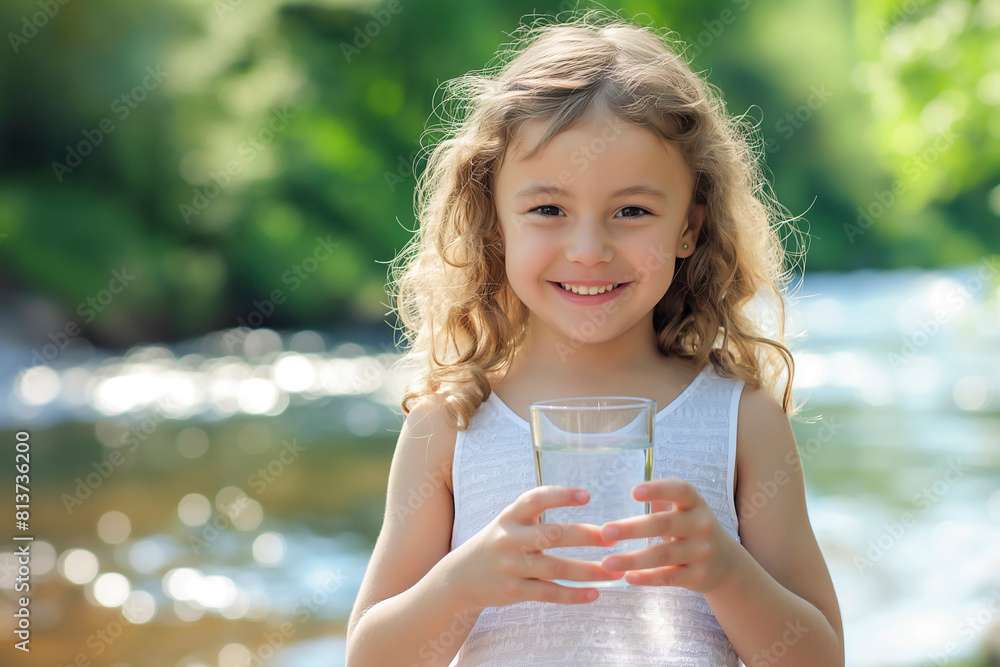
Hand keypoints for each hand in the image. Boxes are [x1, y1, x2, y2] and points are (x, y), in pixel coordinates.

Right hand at [448, 485, 622, 609]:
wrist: (460, 578)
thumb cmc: (498, 544)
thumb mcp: (509, 521)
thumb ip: (538, 513)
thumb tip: (584, 498)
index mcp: (510, 516)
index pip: (535, 499)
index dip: (560, 496)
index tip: (587, 495)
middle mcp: (509, 538)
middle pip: (552, 534)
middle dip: (585, 535)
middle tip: (612, 537)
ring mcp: (510, 566)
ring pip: (555, 567)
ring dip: (588, 570)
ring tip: (615, 571)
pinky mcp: (513, 591)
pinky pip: (548, 593)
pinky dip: (573, 595)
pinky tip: (595, 594)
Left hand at [597, 477, 739, 593]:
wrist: (727, 565)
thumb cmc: (692, 530)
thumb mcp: (684, 510)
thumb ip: (661, 500)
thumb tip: (629, 488)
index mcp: (695, 504)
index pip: (680, 490)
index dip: (658, 489)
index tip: (633, 492)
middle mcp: (701, 525)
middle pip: (664, 524)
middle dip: (633, 528)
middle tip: (604, 532)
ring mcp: (702, 552)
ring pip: (663, 555)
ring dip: (633, 559)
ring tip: (606, 562)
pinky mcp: (698, 576)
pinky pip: (669, 577)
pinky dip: (647, 578)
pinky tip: (627, 577)